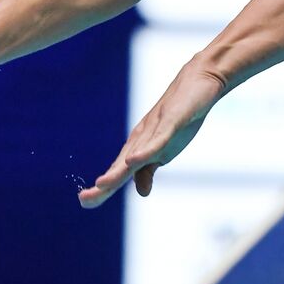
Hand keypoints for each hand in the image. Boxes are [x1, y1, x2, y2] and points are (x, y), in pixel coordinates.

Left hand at [78, 67, 224, 207]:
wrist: (200, 82)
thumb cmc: (181, 116)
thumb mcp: (166, 149)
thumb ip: (150, 168)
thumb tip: (141, 192)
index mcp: (139, 147)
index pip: (118, 171)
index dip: (103, 188)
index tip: (84, 202)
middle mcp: (142, 139)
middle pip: (120, 166)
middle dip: (104, 184)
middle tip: (83, 200)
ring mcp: (156, 130)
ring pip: (135, 154)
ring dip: (118, 171)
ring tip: (101, 185)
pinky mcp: (172, 121)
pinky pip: (157, 139)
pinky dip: (145, 151)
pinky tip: (133, 161)